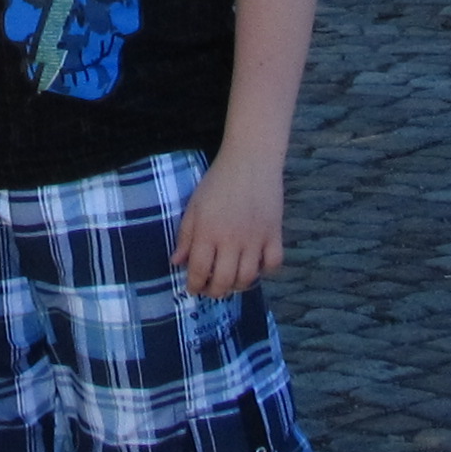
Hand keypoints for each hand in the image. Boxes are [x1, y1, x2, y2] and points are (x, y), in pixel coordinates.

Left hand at [174, 157, 283, 298]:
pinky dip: (266, 271)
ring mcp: (255, 238)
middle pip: (224, 281)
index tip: (193, 288)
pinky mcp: (274, 233)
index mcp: (208, 232)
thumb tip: (176, 262)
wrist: (250, 160)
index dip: (194, 285)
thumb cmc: (218, 182)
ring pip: (248, 278)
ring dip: (238, 286)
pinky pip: (274, 263)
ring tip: (232, 282)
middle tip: (211, 289)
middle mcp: (232, 239)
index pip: (199, 271)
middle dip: (215, 292)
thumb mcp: (194, 206)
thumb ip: (185, 236)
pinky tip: (256, 266)